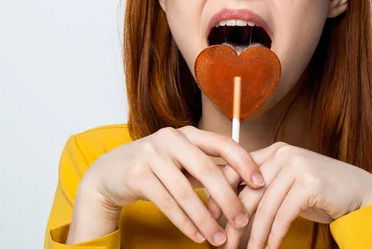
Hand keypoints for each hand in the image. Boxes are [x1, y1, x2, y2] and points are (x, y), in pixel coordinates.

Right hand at [66, 126, 265, 245]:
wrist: (110, 172)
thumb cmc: (156, 167)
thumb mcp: (182, 161)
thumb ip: (207, 169)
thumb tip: (245, 186)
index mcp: (188, 133)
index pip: (223, 143)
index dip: (244, 163)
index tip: (261, 184)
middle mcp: (170, 138)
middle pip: (207, 170)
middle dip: (228, 198)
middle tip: (243, 220)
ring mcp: (151, 154)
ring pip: (185, 192)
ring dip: (205, 219)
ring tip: (219, 239)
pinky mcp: (136, 174)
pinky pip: (166, 202)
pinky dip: (184, 222)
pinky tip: (197, 236)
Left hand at [208, 142, 371, 248]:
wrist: (360, 193)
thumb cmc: (320, 192)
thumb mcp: (288, 184)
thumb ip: (263, 187)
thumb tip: (228, 207)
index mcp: (273, 151)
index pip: (235, 170)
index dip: (220, 196)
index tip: (210, 218)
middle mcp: (283, 153)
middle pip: (247, 192)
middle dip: (234, 222)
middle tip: (224, 244)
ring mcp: (296, 166)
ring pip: (265, 207)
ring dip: (255, 236)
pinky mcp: (309, 183)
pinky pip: (283, 215)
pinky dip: (274, 236)